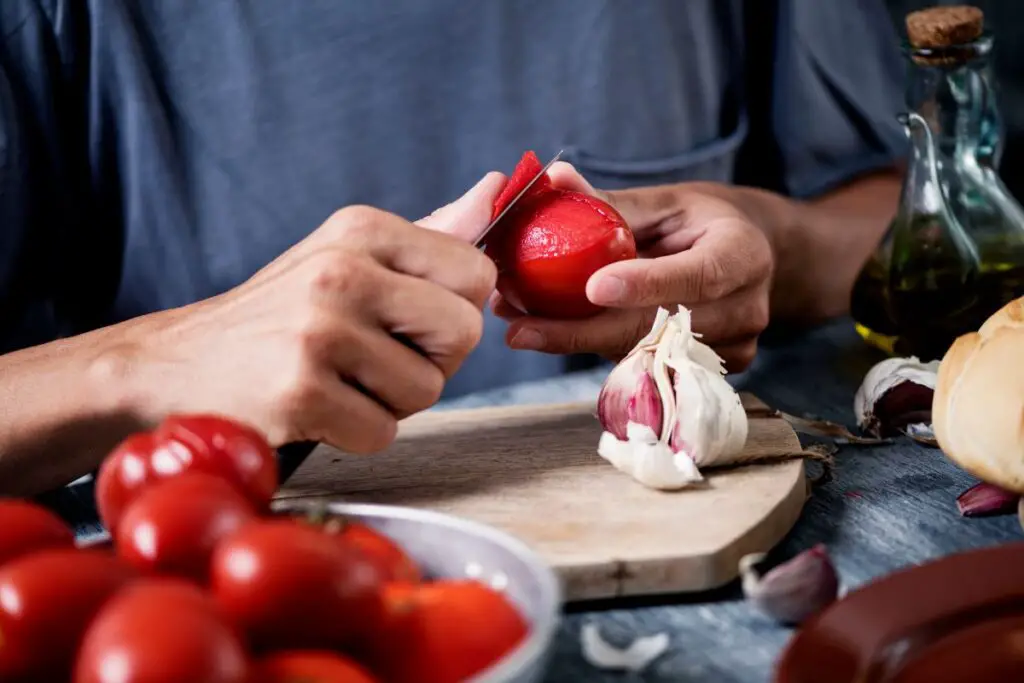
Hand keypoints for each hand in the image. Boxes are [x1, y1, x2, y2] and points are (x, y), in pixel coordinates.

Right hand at [114, 173, 505, 452]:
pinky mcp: (299, 392)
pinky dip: (357, 434)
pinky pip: (382, 433)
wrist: (175, 366)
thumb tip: (496, 190)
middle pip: (463, 333)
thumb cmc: (278, 315)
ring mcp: (318, 330)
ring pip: (426, 390)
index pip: (476, 273)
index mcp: (361, 229)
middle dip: (432, 361)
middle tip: (376, 360)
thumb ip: (428, 235)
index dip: (452, 311)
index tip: (410, 321)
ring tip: (337, 382)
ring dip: (390, 402)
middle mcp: (342, 270)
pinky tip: (317, 409)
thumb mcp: (347, 257)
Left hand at [492, 165, 772, 369]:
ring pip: (644, 354)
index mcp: (743, 254)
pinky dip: (599, 351)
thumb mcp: (666, 204)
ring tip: (523, 326)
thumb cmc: (701, 224)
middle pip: (660, 329)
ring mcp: (732, 349)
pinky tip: (558, 335)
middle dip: (585, 331)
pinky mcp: (709, 374)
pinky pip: (644, 368)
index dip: (647, 284)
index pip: (698, 275)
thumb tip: (552, 179)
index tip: (593, 287)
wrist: (751, 262)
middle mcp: (746, 308)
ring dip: (580, 342)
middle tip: (522, 327)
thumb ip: (613, 203)